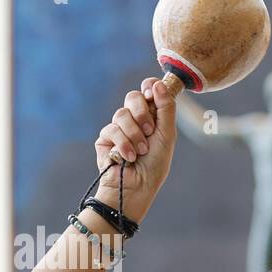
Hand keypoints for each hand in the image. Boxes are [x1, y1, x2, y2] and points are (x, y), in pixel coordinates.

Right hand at [92, 77, 177, 222]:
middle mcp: (136, 120)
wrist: (136, 188)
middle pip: (133, 97)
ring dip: (134, 134)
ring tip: (141, 152)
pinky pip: (111, 129)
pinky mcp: (105, 139)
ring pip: (122, 114)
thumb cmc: (155, 165)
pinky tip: (128, 158)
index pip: (149, 91)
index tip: (152, 92)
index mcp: (153, 117)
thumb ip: (165, 109)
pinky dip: (123, 144)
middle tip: (150, 130)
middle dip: (142, 112)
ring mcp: (119, 128)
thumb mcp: (166, 136)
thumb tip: (159, 83)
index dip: (150, 87)